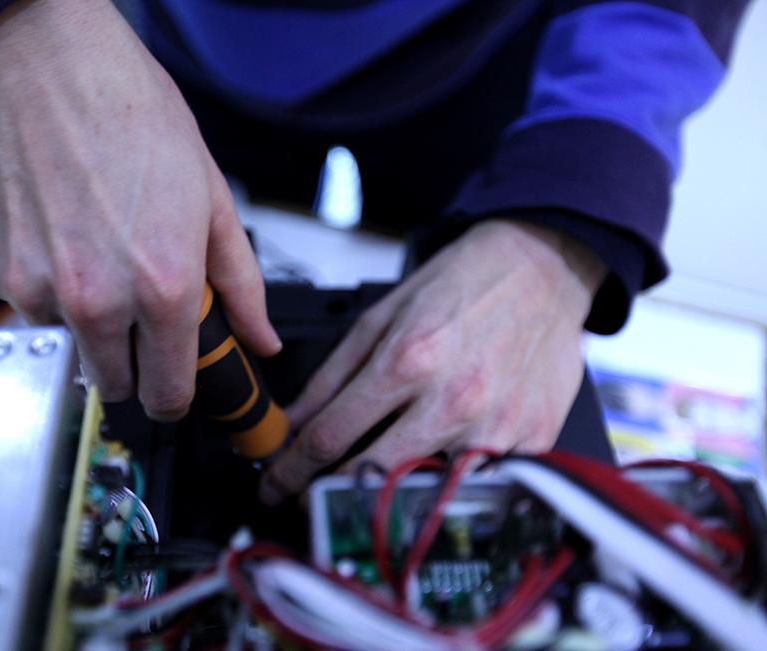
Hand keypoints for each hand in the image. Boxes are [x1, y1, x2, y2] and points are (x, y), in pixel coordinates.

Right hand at [0, 0, 279, 418]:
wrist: (34, 58)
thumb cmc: (124, 108)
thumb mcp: (209, 195)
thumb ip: (241, 282)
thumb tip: (261, 337)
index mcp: (162, 287)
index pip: (168, 392)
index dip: (176, 394)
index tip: (174, 386)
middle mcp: (96, 300)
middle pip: (113, 385)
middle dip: (131, 363)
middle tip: (139, 317)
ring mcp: (37, 290)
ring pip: (68, 345)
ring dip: (86, 323)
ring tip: (97, 254)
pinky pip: (28, 308)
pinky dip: (46, 288)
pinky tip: (60, 235)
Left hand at [260, 220, 605, 504]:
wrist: (544, 268)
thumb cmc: (461, 286)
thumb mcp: (382, 317)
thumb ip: (332, 376)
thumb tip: (293, 422)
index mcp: (407, 361)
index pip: (329, 437)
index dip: (290, 472)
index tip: (274, 487)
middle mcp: (453, 400)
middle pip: (370, 477)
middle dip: (326, 497)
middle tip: (308, 501)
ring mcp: (496, 427)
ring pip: (424, 492)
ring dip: (390, 494)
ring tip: (374, 481)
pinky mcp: (533, 440)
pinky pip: (477, 481)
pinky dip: (449, 479)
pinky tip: (439, 460)